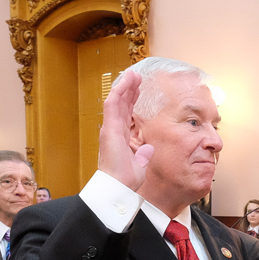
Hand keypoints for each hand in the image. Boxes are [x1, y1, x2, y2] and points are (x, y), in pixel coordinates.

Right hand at [97, 69, 153, 190]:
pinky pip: (112, 104)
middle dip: (129, 90)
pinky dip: (119, 91)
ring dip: (124, 86)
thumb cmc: (125, 180)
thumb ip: (143, 156)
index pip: (125, 114)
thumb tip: (148, 149)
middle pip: (121, 104)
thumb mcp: (139, 166)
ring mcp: (110, 127)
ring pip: (116, 100)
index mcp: (119, 138)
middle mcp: (113, 130)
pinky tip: (126, 81)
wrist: (117, 186)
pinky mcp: (109, 127)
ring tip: (133, 74)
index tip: (137, 90)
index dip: (131, 101)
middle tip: (136, 77)